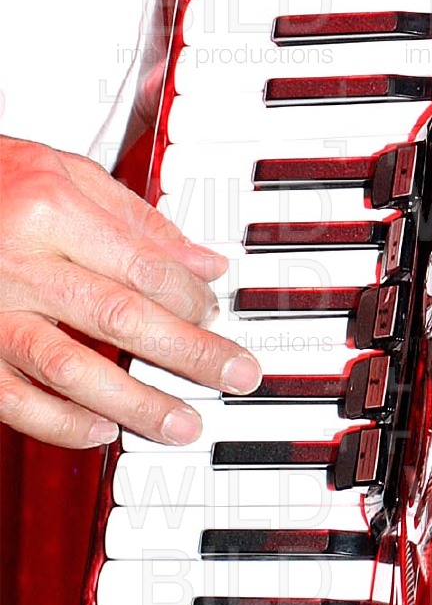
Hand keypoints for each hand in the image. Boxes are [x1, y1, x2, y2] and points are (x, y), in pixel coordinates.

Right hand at [0, 137, 260, 448]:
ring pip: (71, 368)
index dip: (191, 297)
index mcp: (51, 210)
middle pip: (121, 317)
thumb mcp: (64, 173)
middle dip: (189, 352)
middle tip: (237, 376)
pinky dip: (59, 422)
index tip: (217, 314)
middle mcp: (20, 264)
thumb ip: (136, 219)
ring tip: (181, 423)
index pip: (143, 266)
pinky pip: (14, 399)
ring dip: (133, 402)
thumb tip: (204, 263)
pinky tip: (100, 431)